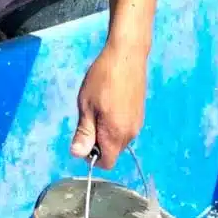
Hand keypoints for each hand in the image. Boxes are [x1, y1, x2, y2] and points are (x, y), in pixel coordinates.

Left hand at [70, 40, 147, 168]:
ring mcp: (137, 123)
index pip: (107, 163)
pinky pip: (126, 128)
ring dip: (107, 133)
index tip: (84, 138)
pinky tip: (110, 103)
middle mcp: (130, 133)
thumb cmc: (103, 78)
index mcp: (116, 134)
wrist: (127, 55)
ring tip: (100, 108)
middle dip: (99, 144)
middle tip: (89, 118)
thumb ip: (84, 133)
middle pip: (113, 152)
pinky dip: (116, 124)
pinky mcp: (140, 113)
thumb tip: (77, 154)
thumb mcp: (86, 106)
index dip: (92, 157)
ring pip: (119, 140)